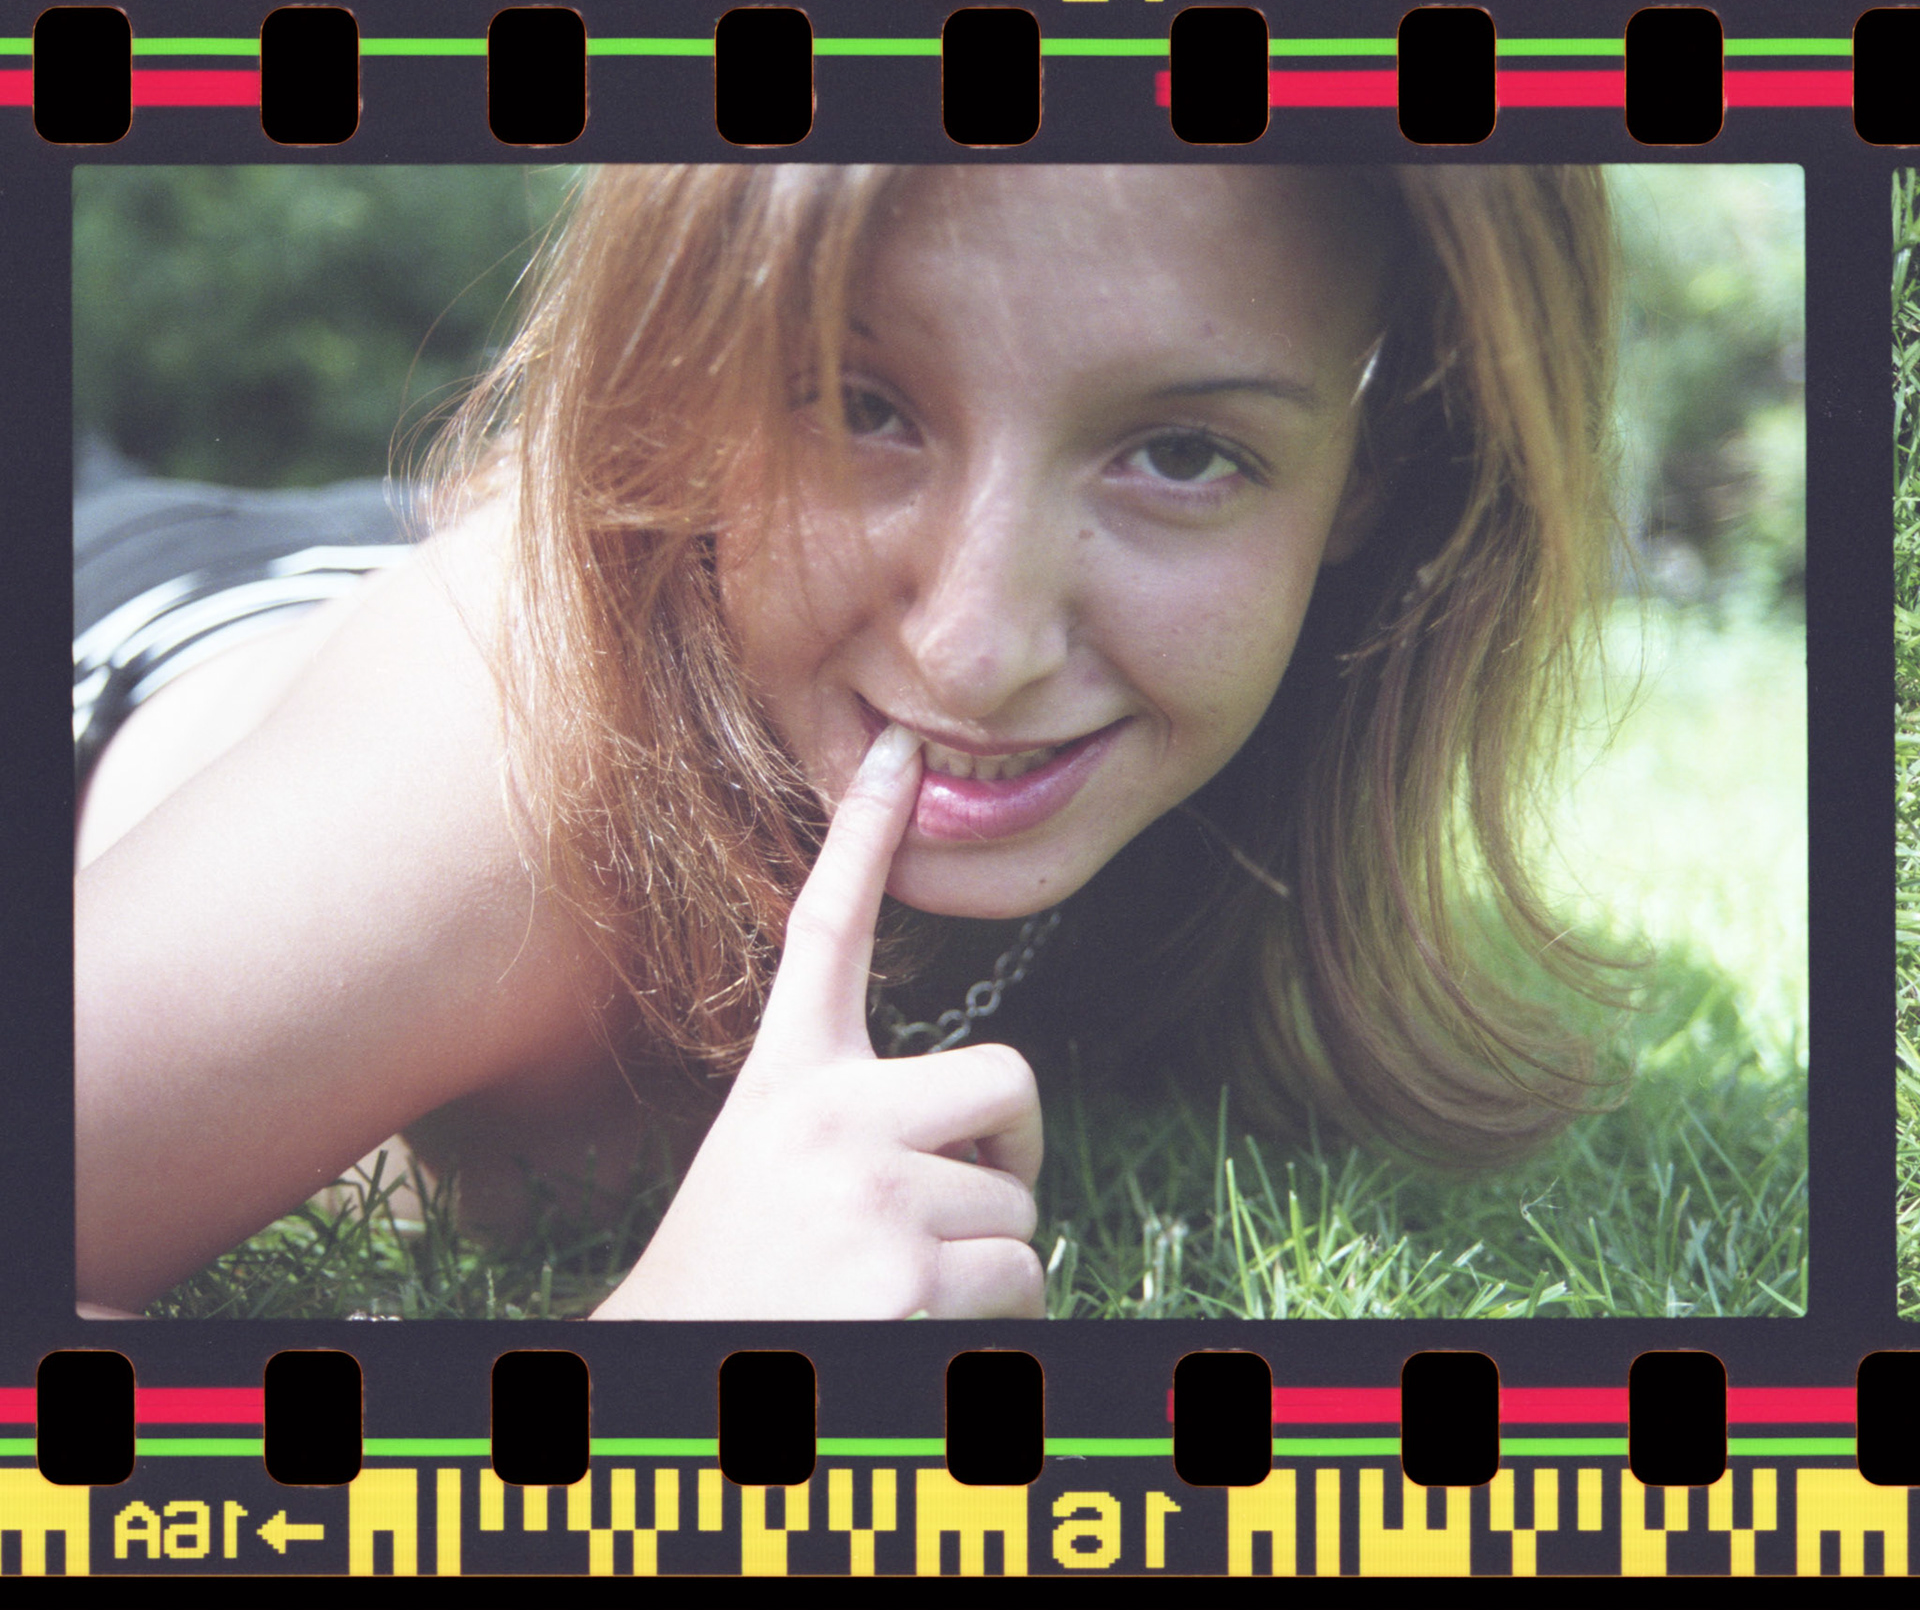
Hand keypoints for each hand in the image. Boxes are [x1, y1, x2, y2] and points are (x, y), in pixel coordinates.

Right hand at [593, 723, 1045, 1319]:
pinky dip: (998, 1321)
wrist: (673, 1388)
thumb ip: (862, 1127)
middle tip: (960, 1203)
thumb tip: (991, 1129)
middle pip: (1009, 1080)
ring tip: (894, 1293)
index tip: (900, 751)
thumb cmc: (735, 1285)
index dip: (864, 833)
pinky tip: (913, 1334)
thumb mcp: (769, 1175)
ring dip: (989, 1258)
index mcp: (785, 1082)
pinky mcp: (907, 1274)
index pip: (826, 928)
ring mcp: (868, 1192)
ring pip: (1021, 1205)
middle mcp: (825, 1116)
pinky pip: (1026, 1278)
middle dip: (1011, 1150)